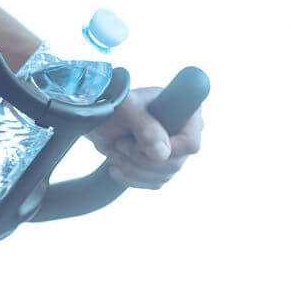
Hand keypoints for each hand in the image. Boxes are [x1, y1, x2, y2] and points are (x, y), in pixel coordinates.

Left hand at [85, 87, 202, 189]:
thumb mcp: (127, 109)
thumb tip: (162, 153)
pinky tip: (114, 169)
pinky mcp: (160, 167)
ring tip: (113, 152)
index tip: (138, 142)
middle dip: (141, 159)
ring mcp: (174, 152)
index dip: (167, 150)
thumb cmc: (115, 107)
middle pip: (174, 164)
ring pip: (163, 177)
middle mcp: (183, 134)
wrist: (99, 120)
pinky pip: (154, 184)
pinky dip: (132, 178)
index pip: (190, 143)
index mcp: (184, 112)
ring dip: (133, 169)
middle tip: (119, 144)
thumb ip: (146, 127)